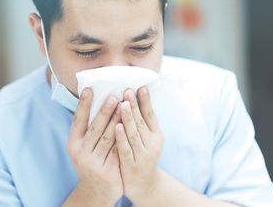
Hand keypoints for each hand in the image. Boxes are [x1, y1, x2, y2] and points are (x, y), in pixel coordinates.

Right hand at [65, 88, 122, 206]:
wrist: (95, 192)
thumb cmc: (90, 162)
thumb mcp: (81, 147)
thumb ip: (86, 129)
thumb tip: (94, 102)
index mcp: (73, 144)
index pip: (77, 121)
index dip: (83, 105)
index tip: (89, 89)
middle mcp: (81, 152)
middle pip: (95, 128)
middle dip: (105, 111)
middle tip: (114, 95)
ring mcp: (94, 162)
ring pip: (108, 138)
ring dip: (117, 120)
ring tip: (125, 106)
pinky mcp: (108, 171)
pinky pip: (118, 150)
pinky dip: (124, 137)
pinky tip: (131, 125)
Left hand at [115, 87, 164, 205]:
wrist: (145, 185)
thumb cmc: (142, 155)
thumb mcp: (147, 138)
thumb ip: (141, 121)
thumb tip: (134, 97)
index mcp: (156, 135)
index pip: (151, 115)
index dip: (145, 101)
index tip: (140, 86)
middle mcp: (152, 144)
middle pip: (142, 122)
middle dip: (134, 105)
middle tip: (127, 90)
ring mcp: (142, 155)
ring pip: (134, 134)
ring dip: (128, 118)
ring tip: (122, 104)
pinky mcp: (132, 165)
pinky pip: (125, 149)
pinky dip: (121, 138)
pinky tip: (116, 127)